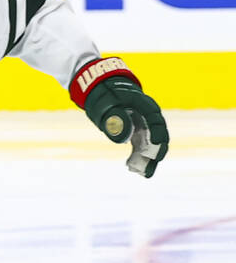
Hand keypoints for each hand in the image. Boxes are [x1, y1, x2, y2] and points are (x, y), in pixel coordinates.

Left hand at [70, 57, 167, 177]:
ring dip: (148, 158)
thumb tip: (124, 138)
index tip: (157, 146)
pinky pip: (141, 146)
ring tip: (144, 174)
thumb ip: (115, 118)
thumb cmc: (106, 95)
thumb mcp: (107, 105)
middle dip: (156, 151)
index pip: (155, 120)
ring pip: (150, 143)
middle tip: (153, 165)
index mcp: (144, 104)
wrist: (104, 89)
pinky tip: (133, 168)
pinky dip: (139, 156)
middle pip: (157, 134)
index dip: (158, 133)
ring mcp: (144, 124)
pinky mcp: (138, 132)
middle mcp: (148, 116)